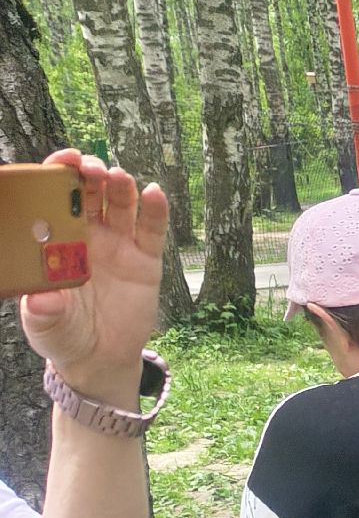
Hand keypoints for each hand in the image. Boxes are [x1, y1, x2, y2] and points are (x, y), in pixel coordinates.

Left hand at [21, 151, 166, 405]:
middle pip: (90, 193)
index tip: (64, 160)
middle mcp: (88, 236)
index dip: (60, 174)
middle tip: (91, 167)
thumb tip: (43, 299)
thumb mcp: (45, 325)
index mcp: (56, 240)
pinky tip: (154, 193)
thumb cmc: (63, 334)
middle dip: (90, 174)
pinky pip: (152, 230)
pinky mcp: (146, 260)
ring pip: (121, 204)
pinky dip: (155, 210)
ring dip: (120, 186)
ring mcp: (119, 245)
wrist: (99, 357)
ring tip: (119, 177)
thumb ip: (43, 311)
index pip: (57, 199)